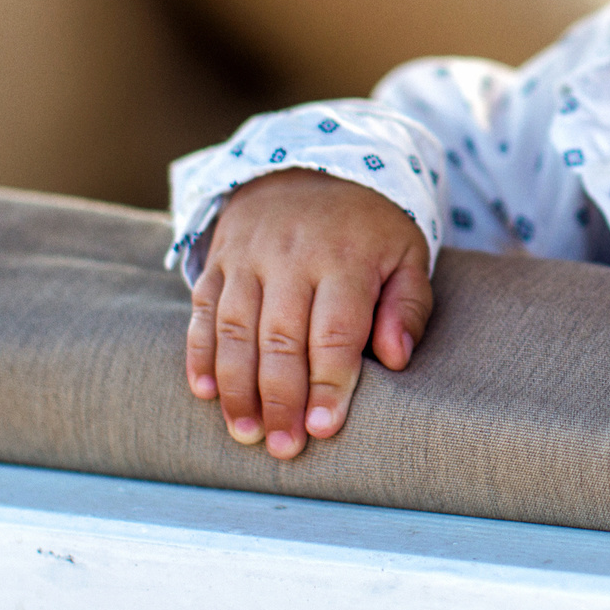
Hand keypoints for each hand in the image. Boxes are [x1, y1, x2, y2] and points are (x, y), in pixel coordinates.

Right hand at [184, 169, 431, 458]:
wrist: (312, 161)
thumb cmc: (370, 225)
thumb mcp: (408, 253)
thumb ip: (409, 306)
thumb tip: (396, 358)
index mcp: (345, 258)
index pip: (334, 331)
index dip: (327, 383)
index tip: (323, 429)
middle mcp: (291, 257)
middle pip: (280, 338)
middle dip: (280, 399)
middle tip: (283, 448)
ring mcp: (248, 256)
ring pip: (236, 329)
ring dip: (237, 387)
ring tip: (246, 434)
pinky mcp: (220, 258)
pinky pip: (203, 309)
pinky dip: (200, 353)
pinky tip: (206, 393)